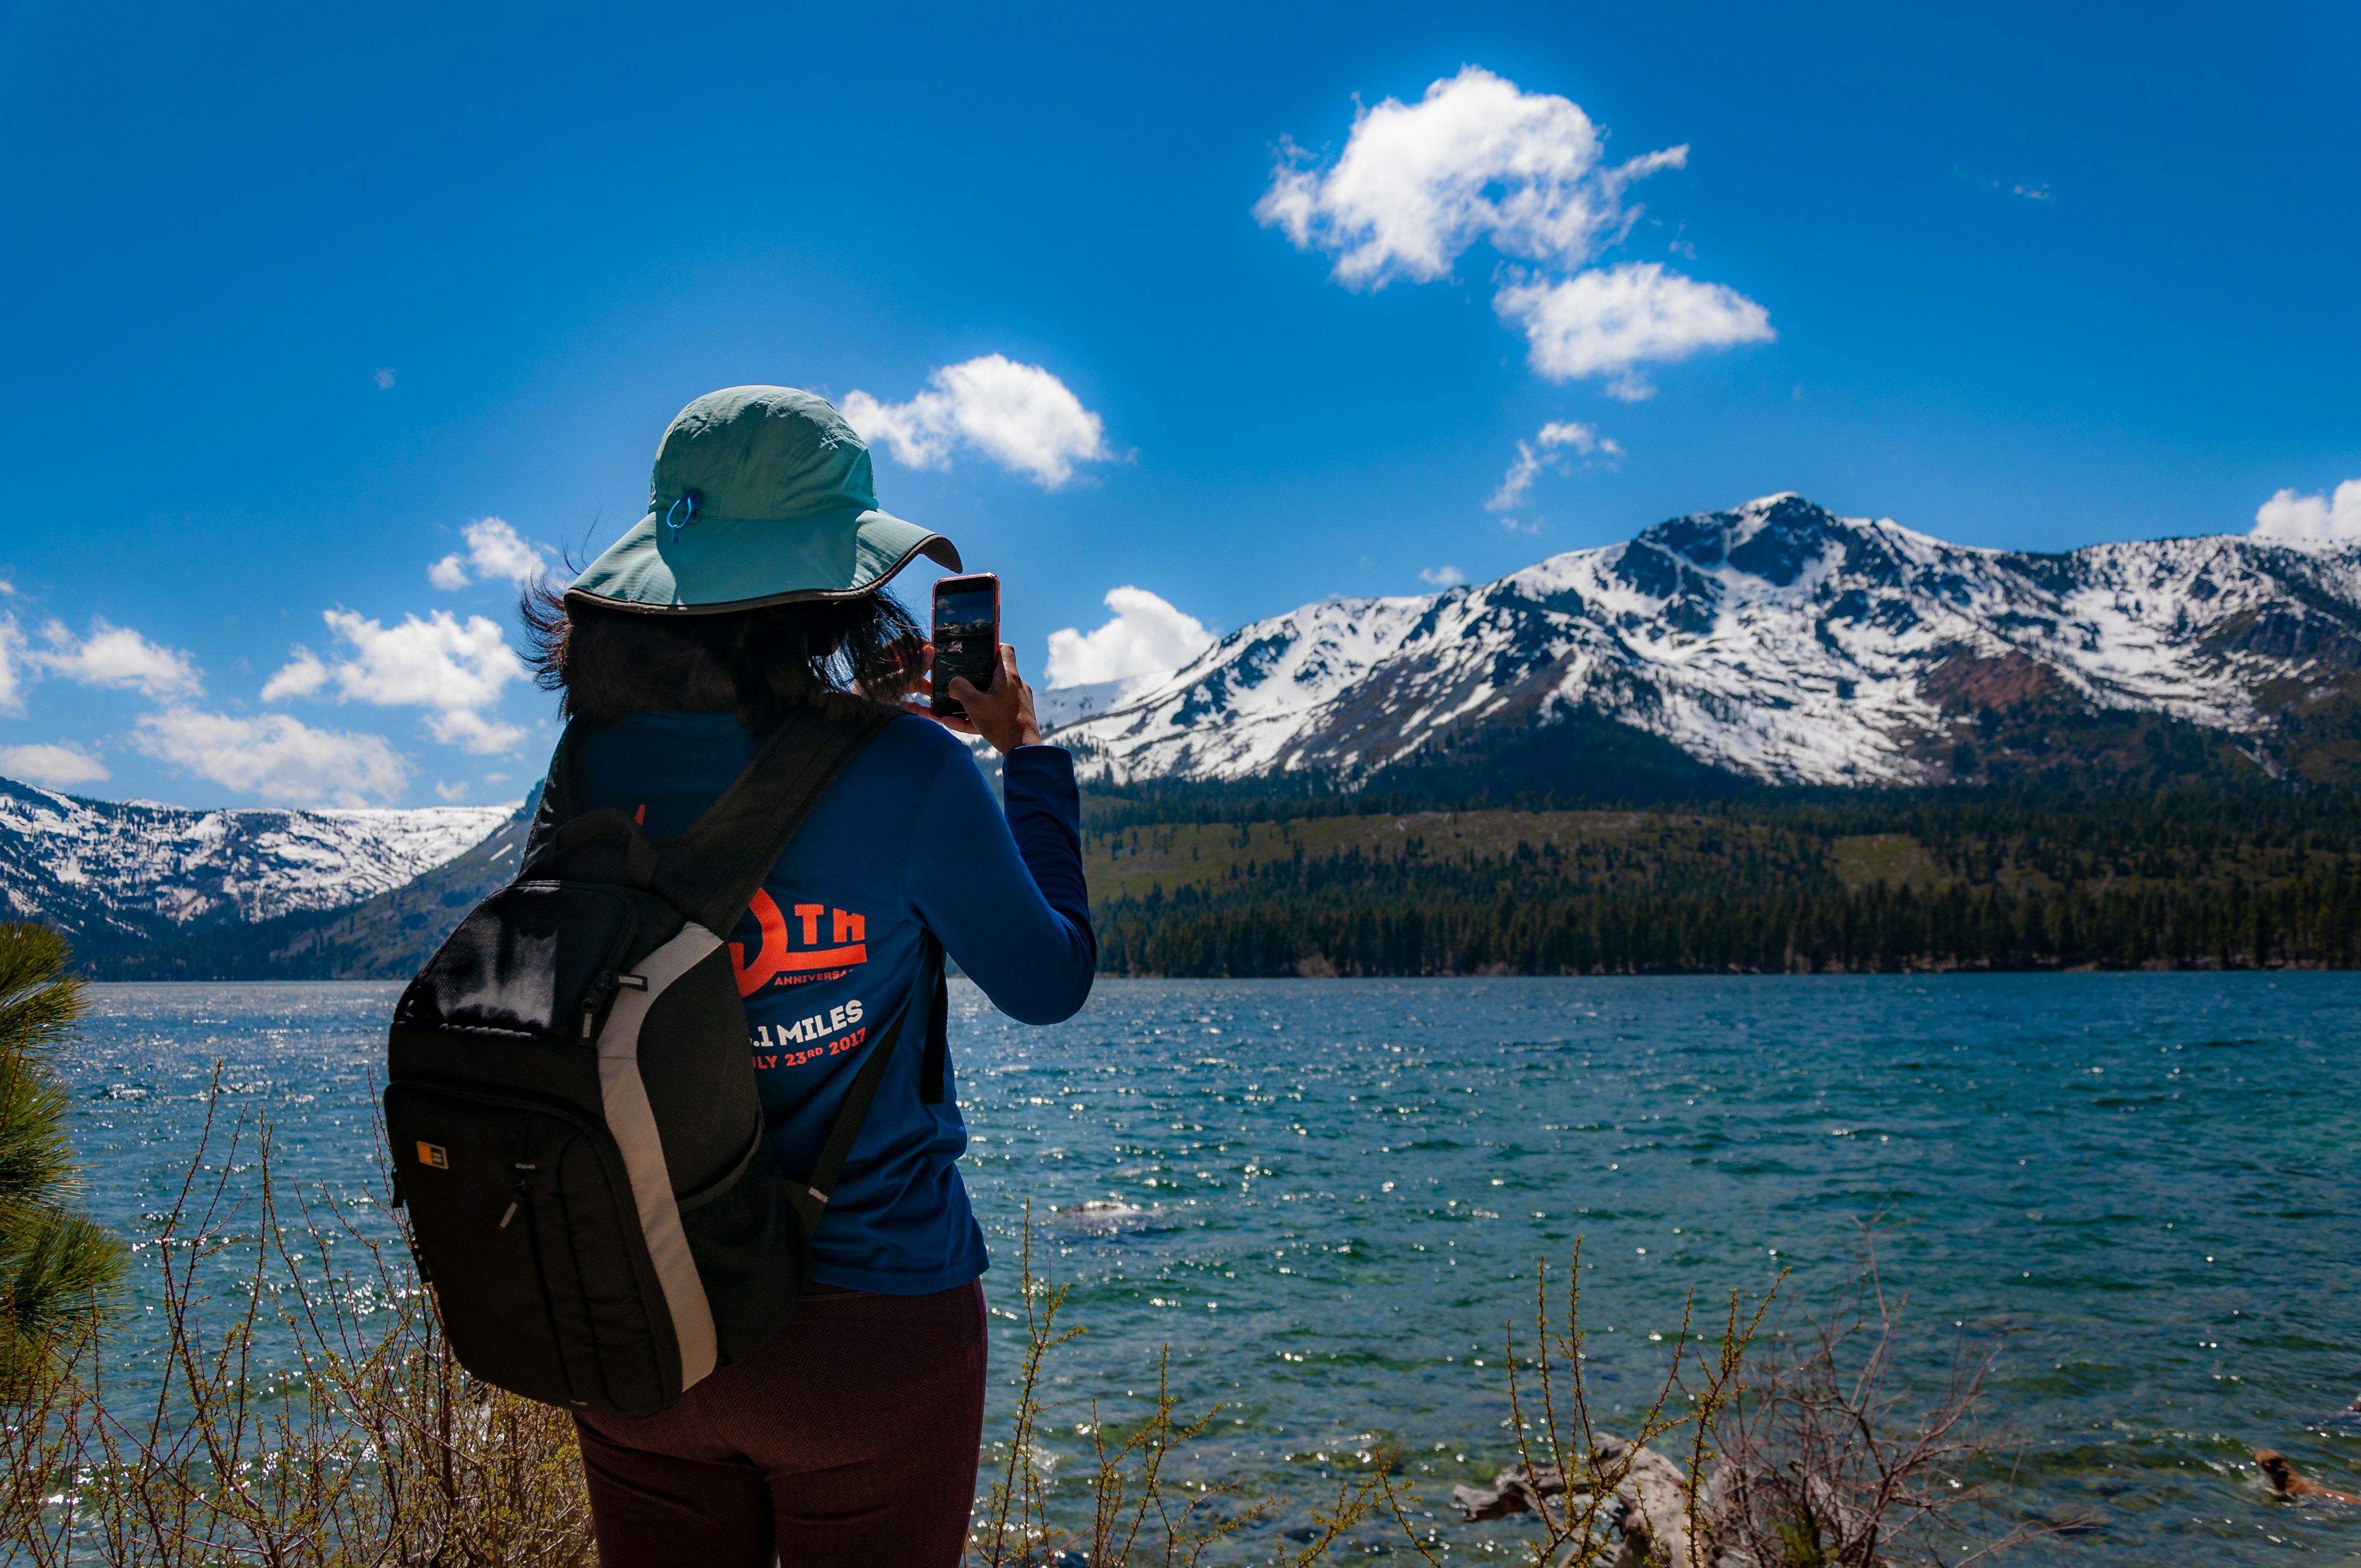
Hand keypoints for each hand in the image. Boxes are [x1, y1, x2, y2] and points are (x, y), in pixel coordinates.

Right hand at [909, 641, 1042, 755]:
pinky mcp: (1015, 718)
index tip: (974, 651)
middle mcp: (1015, 686)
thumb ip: (960, 688)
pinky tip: (951, 723)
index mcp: (1009, 676)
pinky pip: (991, 712)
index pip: (1004, 649)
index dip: (990, 645)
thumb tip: (952, 683)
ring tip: (949, 705)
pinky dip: (974, 716)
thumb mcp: (975, 704)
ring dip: (971, 700)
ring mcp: (1016, 703)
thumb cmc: (1002, 725)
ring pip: (990, 695)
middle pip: (994, 673)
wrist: (1024, 752)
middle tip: (956, 678)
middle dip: (973, 676)